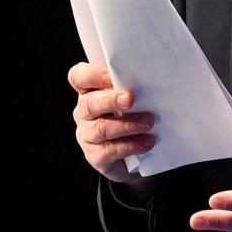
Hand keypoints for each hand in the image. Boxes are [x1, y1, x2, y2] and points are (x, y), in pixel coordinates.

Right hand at [68, 61, 154, 184]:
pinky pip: (109, 150)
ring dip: (127, 125)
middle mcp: (84, 112)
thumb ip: (135, 87)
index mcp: (90, 92)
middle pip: (89, 104)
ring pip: (101, 129)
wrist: (136, 155)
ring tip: (148, 123)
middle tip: (131, 99)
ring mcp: (87, 135)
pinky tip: (147, 142)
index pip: (79, 77)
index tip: (112, 76)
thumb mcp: (134, 98)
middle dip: (111, 100)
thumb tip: (152, 77)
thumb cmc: (135, 116)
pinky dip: (130, 145)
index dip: (93, 75)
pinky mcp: (95, 156)